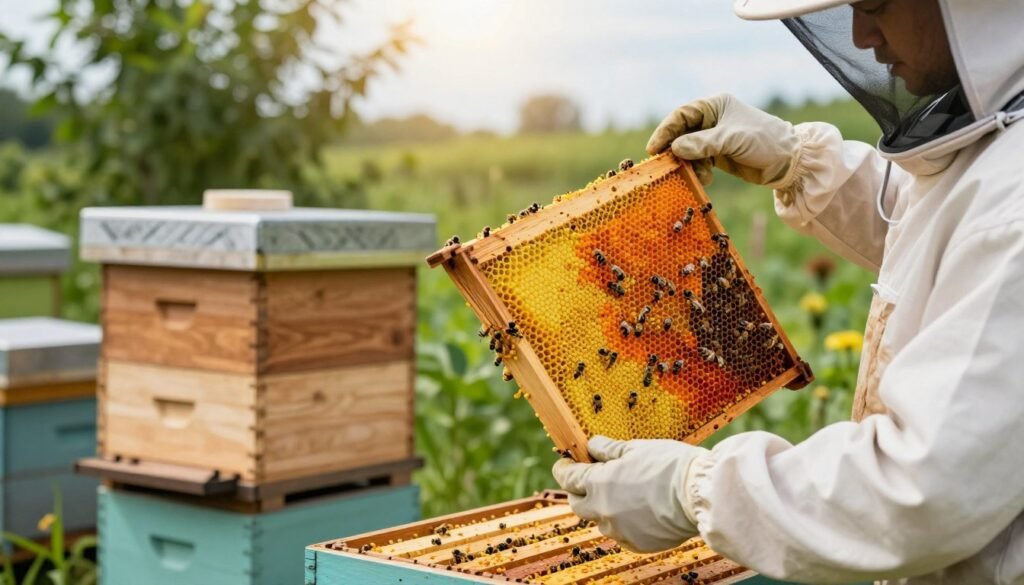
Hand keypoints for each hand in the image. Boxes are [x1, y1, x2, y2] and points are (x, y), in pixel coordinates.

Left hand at [552, 436, 705, 552]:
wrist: (700, 494)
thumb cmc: (669, 466)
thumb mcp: (636, 448)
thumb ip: (608, 449)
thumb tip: (592, 446)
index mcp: (598, 484)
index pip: (567, 478)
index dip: (563, 468)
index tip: (565, 463)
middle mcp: (603, 511)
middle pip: (577, 504)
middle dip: (578, 490)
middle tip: (589, 478)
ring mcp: (619, 530)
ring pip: (599, 521)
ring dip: (601, 508)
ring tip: (620, 494)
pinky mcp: (637, 544)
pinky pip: (620, 534)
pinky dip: (622, 523)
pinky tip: (636, 511)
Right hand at [646, 93, 799, 186]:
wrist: (788, 161)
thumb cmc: (763, 141)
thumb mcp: (732, 139)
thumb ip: (702, 143)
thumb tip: (675, 149)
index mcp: (715, 106)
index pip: (682, 115)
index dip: (666, 131)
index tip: (655, 148)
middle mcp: (712, 120)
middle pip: (682, 133)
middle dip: (674, 150)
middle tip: (665, 166)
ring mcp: (714, 138)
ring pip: (688, 150)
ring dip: (687, 164)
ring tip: (694, 175)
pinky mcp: (718, 155)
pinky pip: (698, 162)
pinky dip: (698, 171)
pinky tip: (706, 179)